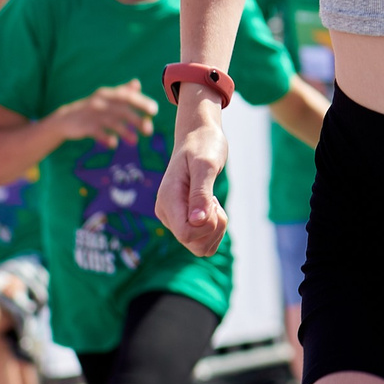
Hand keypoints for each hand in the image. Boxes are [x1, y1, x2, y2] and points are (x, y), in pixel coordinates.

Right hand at [49, 82, 158, 147]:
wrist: (65, 119)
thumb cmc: (92, 108)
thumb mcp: (105, 98)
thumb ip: (121, 91)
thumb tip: (137, 83)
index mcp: (108, 94)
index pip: (127, 96)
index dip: (141, 102)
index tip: (154, 110)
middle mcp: (101, 102)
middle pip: (121, 109)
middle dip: (136, 119)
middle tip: (149, 130)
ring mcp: (92, 114)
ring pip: (111, 122)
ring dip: (125, 132)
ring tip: (135, 141)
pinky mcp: (84, 126)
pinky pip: (97, 132)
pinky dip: (106, 138)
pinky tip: (113, 144)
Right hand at [157, 105, 230, 256]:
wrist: (198, 136)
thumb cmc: (202, 145)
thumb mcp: (205, 164)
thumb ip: (201, 193)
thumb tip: (198, 221)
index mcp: (168, 200)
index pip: (185, 234)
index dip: (206, 226)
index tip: (212, 201)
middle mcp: (167, 213)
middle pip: (194, 244)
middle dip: (213, 228)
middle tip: (215, 201)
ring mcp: (175, 218)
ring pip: (200, 246)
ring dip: (215, 229)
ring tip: (213, 202)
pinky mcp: (184, 220)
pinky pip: (203, 240)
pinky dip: (214, 228)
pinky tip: (212, 206)